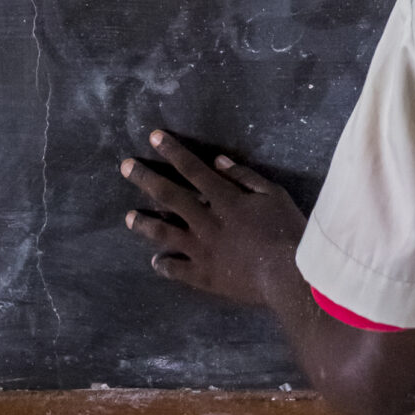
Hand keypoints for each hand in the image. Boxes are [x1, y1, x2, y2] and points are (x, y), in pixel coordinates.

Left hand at [121, 131, 305, 304]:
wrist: (288, 275)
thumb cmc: (286, 229)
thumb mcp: (272, 194)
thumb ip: (244, 177)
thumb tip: (217, 162)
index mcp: (223, 199)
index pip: (192, 169)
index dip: (173, 151)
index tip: (154, 137)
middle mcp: (205, 222)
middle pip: (170, 197)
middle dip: (146, 179)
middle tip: (126, 167)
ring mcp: (201, 251)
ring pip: (165, 234)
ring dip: (145, 224)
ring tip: (128, 217)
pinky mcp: (204, 277)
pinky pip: (178, 270)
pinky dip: (165, 265)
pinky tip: (155, 261)